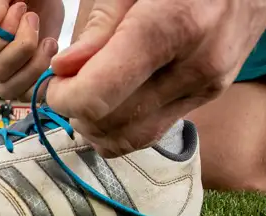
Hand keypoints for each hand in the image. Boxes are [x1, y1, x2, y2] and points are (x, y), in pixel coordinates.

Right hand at [0, 0, 64, 99]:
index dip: (3, 35)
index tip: (20, 8)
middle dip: (23, 45)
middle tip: (33, 17)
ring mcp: (4, 73)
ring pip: (10, 89)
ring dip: (35, 65)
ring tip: (48, 40)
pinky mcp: (24, 80)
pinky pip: (28, 94)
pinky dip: (43, 77)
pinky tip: (50, 50)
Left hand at [46, 0, 265, 156]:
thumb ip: (99, 26)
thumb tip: (64, 70)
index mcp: (172, 26)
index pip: (99, 95)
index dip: (64, 97)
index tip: (55, 81)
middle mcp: (194, 66)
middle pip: (111, 122)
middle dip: (76, 112)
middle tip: (66, 84)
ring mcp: (206, 87)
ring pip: (132, 139)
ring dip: (96, 128)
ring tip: (86, 96)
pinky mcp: (210, 98)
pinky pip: (153, 132)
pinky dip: (121, 128)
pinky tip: (111, 104)